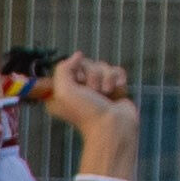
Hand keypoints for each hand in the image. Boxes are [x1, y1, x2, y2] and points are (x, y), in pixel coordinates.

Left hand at [45, 52, 138, 180]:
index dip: (75, 72)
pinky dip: (118, 79)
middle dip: (92, 75)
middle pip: (87, 63)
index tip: (78, 83)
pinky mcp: (113, 88)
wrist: (113, 125)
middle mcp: (78, 89)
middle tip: (93, 92)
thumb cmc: (86, 112)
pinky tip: (117, 90)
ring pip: (103, 66)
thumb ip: (63, 69)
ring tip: (105, 94)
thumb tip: (77, 55)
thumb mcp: (63, 91)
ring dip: (106, 78)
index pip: (68, 66)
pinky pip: (117, 70)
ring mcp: (97, 88)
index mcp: (61, 91)